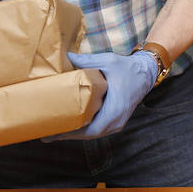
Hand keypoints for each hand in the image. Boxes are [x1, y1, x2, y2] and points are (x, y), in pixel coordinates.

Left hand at [43, 50, 159, 140]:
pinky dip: (83, 129)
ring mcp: (117, 122)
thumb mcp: (108, 61)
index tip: (56, 132)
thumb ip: (87, 61)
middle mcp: (117, 121)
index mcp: (115, 110)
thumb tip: (68, 56)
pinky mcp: (115, 120)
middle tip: (47, 134)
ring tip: (55, 132)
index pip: (92, 129)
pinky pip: (97, 128)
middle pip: (89, 134)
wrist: (145, 72)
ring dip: (75, 133)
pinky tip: (70, 125)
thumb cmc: (128, 68)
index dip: (72, 133)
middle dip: (68, 135)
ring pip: (93, 133)